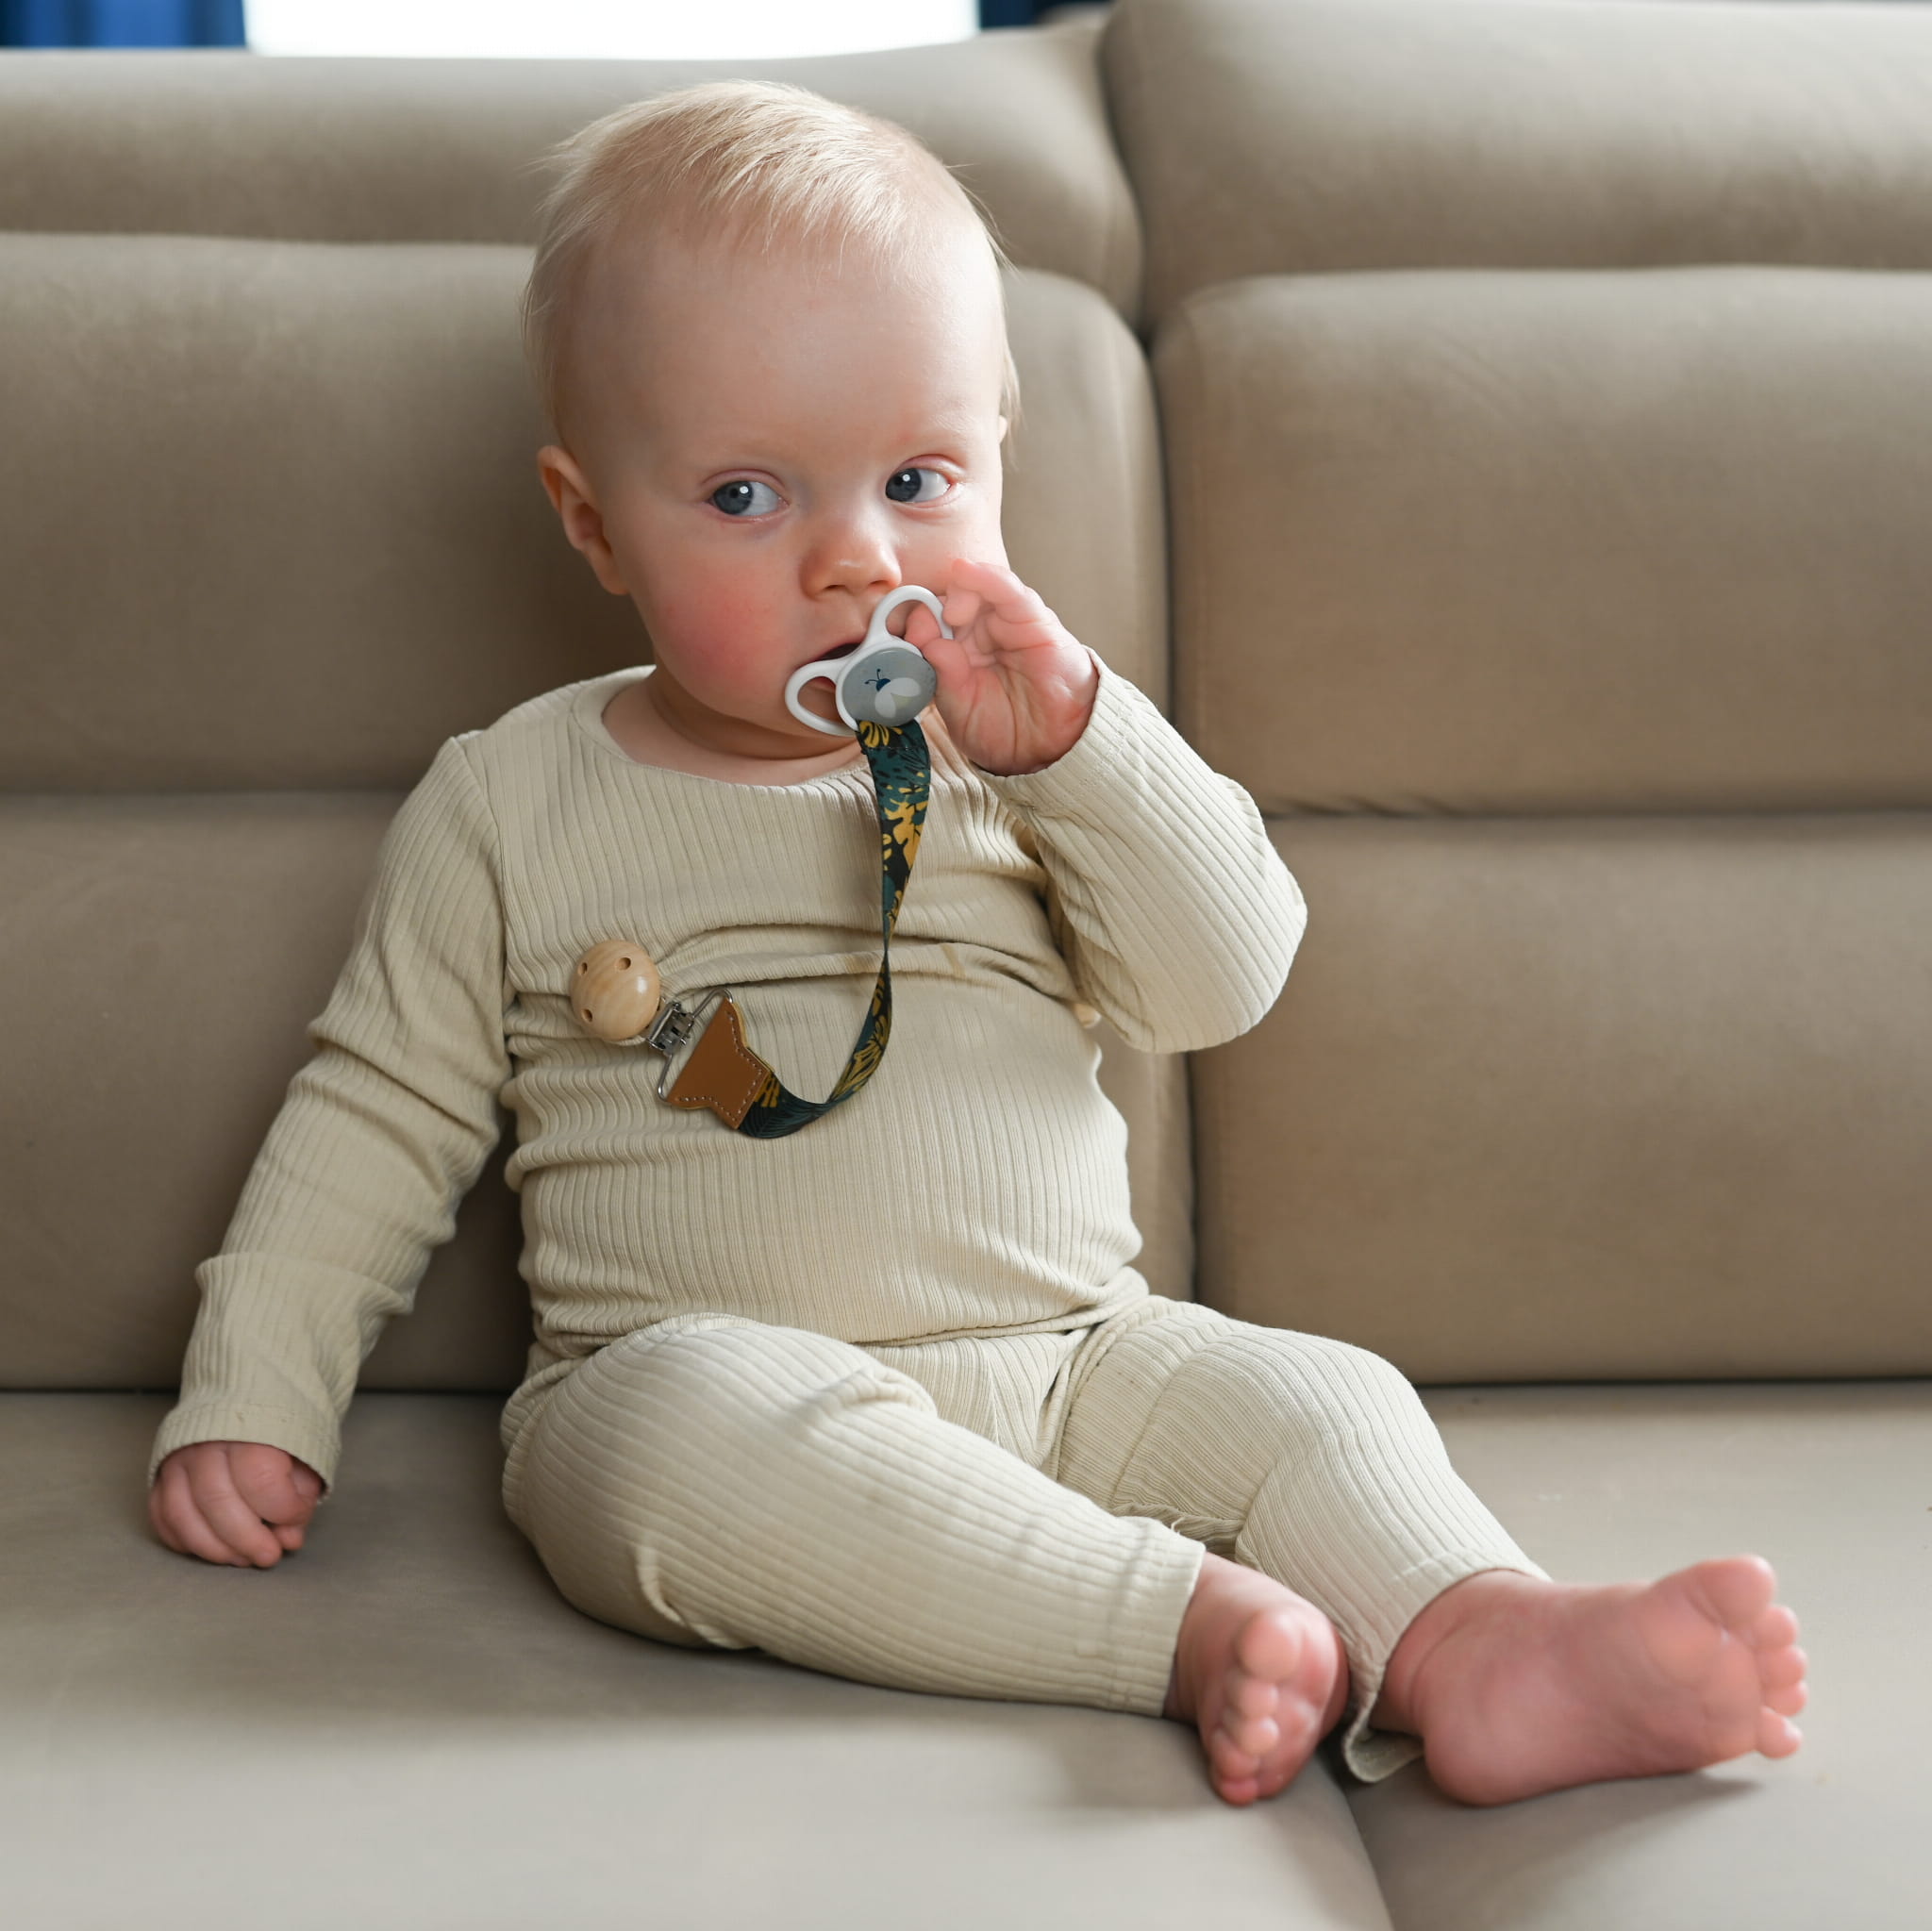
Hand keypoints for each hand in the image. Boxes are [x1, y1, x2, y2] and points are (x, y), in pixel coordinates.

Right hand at [149, 1440, 324, 1568]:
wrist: (247, 1391)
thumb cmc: (281, 1426)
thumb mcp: (308, 1449)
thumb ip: (302, 1493)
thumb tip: (289, 1539)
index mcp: (250, 1427)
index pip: (261, 1480)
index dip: (283, 1510)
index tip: (297, 1519)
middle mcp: (206, 1442)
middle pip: (217, 1501)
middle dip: (246, 1540)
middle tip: (268, 1557)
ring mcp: (178, 1458)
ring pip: (183, 1514)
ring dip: (214, 1548)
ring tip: (242, 1559)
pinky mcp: (160, 1474)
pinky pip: (162, 1516)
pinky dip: (185, 1540)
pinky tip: (211, 1549)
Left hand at [903, 558, 1097, 775]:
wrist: (1053, 747)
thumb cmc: (1007, 730)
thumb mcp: (963, 711)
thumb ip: (944, 680)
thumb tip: (928, 646)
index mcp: (957, 653)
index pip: (928, 624)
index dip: (913, 625)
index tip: (902, 637)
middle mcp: (979, 632)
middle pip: (948, 600)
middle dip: (929, 607)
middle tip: (922, 627)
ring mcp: (1005, 622)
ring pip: (977, 588)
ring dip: (957, 591)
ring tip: (952, 614)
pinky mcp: (1033, 618)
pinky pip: (1009, 590)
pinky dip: (987, 577)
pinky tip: (966, 571)